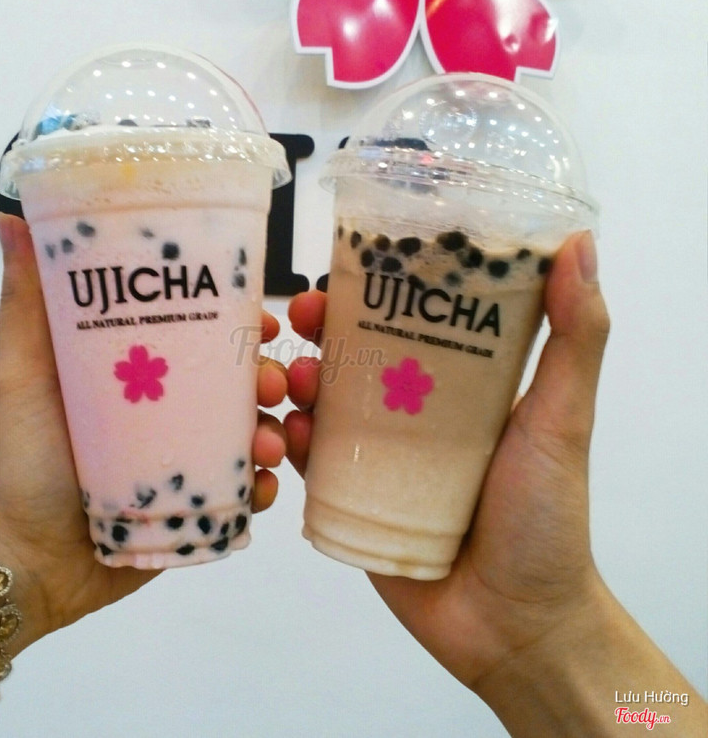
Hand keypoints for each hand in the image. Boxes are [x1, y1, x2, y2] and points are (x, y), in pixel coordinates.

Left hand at [0, 213, 286, 646]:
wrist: (22, 557)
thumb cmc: (21, 459)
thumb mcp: (22, 373)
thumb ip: (26, 305)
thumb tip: (11, 218)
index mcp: (145, 374)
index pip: (206, 338)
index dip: (242, 325)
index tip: (265, 321)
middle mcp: (173, 413)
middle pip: (242, 386)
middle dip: (274, 380)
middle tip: (277, 387)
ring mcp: (188, 462)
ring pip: (254, 437)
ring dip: (276, 434)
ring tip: (268, 447)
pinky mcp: (198, 508)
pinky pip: (246, 492)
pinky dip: (263, 487)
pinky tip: (261, 485)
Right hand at [286, 232, 610, 686]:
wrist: (512, 624)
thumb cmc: (544, 518)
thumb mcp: (563, 421)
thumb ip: (575, 339)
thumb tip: (579, 243)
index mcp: (457, 384)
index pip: (406, 319)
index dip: (371, 289)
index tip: (344, 269)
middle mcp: (412, 412)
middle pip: (353, 355)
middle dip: (319, 331)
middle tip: (301, 319)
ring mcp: (378, 456)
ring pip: (323, 402)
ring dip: (296, 381)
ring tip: (290, 381)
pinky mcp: (352, 499)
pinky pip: (314, 461)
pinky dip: (293, 441)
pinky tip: (287, 433)